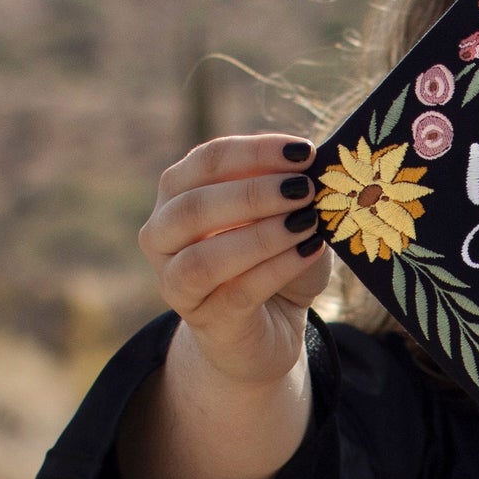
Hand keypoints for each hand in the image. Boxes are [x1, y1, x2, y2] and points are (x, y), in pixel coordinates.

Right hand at [137, 134, 330, 385]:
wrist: (270, 326)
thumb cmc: (277, 258)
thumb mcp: (286, 216)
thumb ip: (290, 189)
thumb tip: (316, 164)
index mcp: (179, 194)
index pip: (206, 161)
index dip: (255, 152)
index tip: (303, 151)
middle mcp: (163, 235)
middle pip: (193, 207)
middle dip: (253, 194)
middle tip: (304, 189)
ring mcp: (175, 283)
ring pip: (204, 258)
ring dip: (260, 236)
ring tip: (307, 222)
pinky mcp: (206, 321)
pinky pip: (238, 292)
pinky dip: (277, 268)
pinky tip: (311, 251)